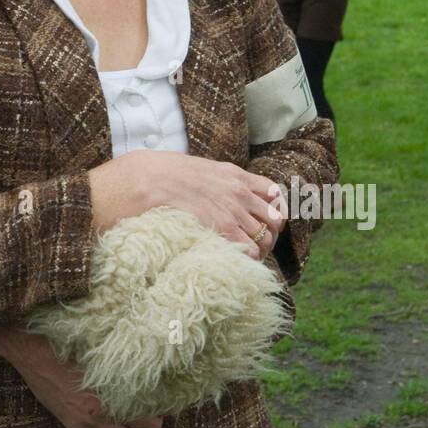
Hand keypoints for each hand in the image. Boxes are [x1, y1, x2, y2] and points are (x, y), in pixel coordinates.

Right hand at [0, 324, 163, 427]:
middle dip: (148, 424)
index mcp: (110, 393)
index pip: (151, 419)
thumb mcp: (101, 348)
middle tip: (148, 407)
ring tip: (130, 414)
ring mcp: (84, 423)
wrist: (29, 347)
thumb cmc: (66, 341)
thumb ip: (126, 363)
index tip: (163, 398)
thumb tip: (151, 363)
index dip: (160, 409)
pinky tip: (109, 420)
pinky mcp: (72, 425)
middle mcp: (99, 414)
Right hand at [130, 152, 287, 259]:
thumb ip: (220, 180)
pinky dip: (248, 256)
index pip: (274, 193)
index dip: (273, 208)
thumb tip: (221, 192)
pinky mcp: (222, 226)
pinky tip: (237, 257)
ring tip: (246, 254)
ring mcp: (233, 209)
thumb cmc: (170, 175)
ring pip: (266, 237)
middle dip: (270, 232)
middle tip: (257, 242)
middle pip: (275, 218)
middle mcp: (240, 191)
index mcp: (237, 175)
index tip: (265, 220)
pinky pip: (250, 248)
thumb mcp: (204, 169)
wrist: (153, 178)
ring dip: (259, 248)